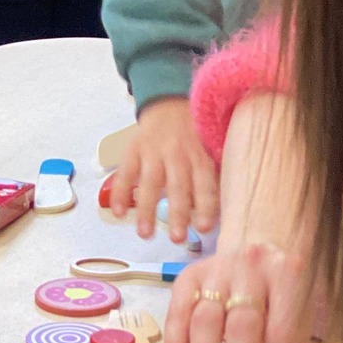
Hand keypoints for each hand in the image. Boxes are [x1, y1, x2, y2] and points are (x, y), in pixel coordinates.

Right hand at [105, 97, 218, 243]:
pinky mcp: (134, 149)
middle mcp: (178, 153)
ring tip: (145, 234)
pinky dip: (120, 192)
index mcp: (200, 155)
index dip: (206, 206)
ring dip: (147, 210)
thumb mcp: (209, 148)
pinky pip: (126, 172)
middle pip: (179, 186)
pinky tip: (118, 212)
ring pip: (151, 182)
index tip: (205, 229)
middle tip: (177, 239)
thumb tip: (224, 212)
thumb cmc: (194, 135)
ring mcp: (154, 151)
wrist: (168, 103)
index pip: (205, 183)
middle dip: (178, 214)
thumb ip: (213, 175)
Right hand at [162, 239, 310, 342]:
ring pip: (204, 322)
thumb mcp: (297, 321)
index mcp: (288, 279)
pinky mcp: (187, 275)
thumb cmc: (280, 292)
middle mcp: (251, 269)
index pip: (280, 337)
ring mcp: (216, 270)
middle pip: (241, 329)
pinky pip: (176, 314)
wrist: (259, 237)